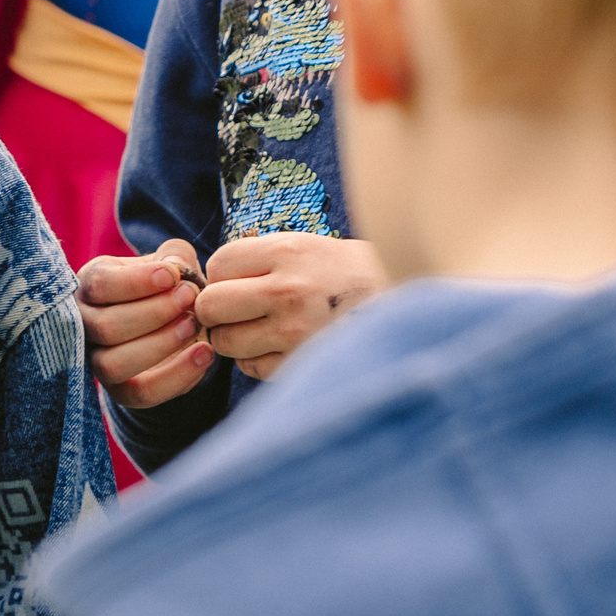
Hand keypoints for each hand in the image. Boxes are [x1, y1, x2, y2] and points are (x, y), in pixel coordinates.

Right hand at [77, 239, 214, 407]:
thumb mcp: (170, 262)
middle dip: (153, 313)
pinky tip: (205, 353)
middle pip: (104, 326)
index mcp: (90, 285)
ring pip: (113, 364)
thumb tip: (175, 268)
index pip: (99, 285)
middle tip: (191, 298)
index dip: (135, 282)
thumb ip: (174, 256)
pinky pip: (141, 392)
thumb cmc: (166, 286)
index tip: (172, 276)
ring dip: (159, 344)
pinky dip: (176, 377)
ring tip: (194, 325)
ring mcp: (97, 361)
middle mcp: (84, 325)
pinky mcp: (121, 390)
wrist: (174, 323)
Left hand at [194, 233, 388, 379]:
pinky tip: (280, 347)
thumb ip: (260, 257)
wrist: (406, 308)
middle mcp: (288, 291)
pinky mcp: (301, 365)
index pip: (217, 265)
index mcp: (288, 253)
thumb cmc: (347, 277)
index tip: (238, 281)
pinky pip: (251, 368)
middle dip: (216, 310)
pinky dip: (257, 361)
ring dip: (234, 339)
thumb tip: (209, 277)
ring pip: (225, 342)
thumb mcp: (308, 247)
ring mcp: (295, 332)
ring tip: (261, 329)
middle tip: (236, 311)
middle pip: (210, 306)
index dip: (221, 276)